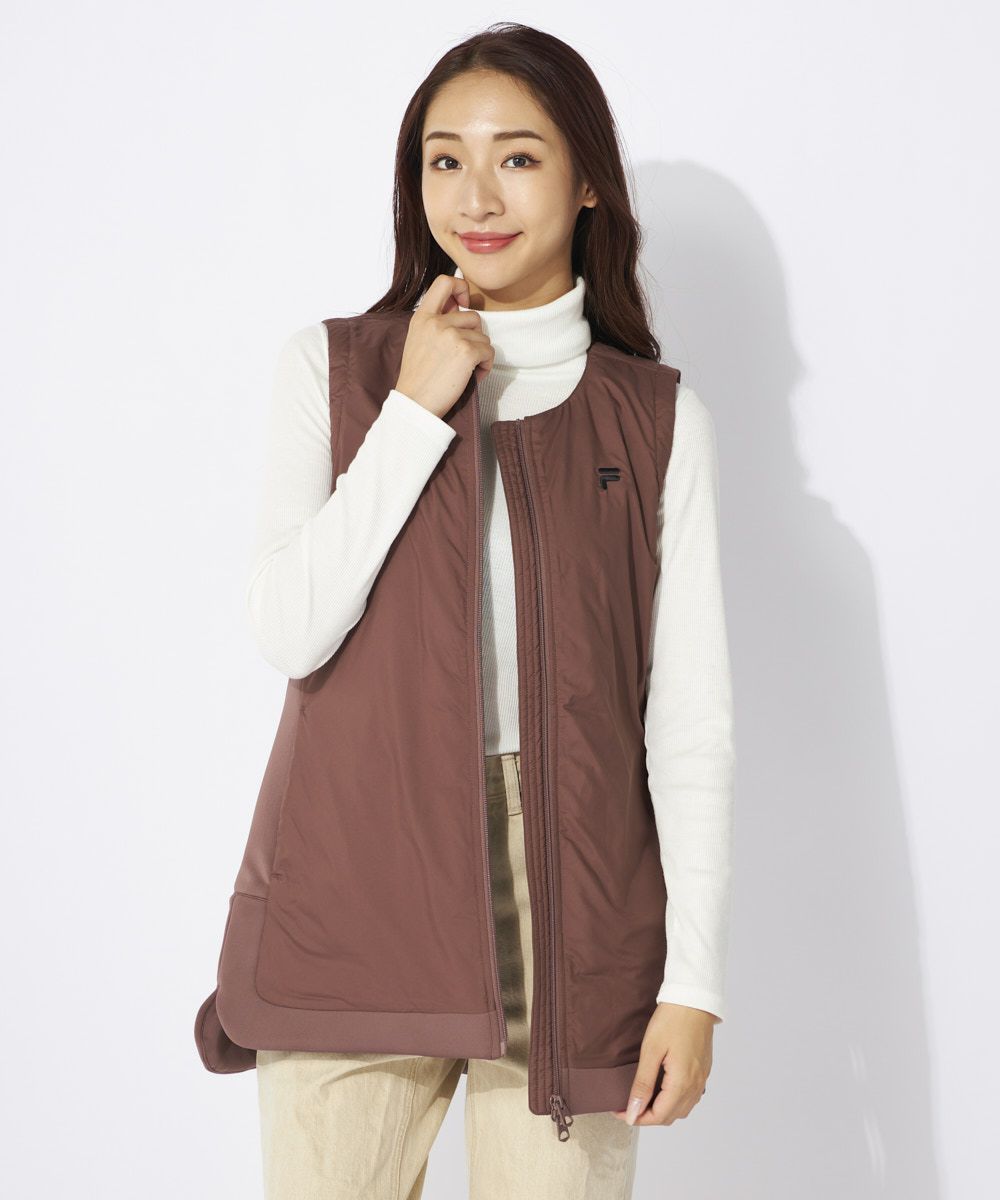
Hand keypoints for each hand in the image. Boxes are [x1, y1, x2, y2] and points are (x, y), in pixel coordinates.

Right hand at [394, 273, 495, 418]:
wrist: (414, 403)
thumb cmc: (418, 378)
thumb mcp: (418, 340)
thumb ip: (436, 322)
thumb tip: (460, 307)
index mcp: (422, 317)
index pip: (444, 281)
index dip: (460, 286)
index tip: (464, 303)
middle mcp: (437, 322)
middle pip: (473, 316)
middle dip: (474, 337)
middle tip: (464, 356)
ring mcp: (452, 335)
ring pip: (483, 337)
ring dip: (480, 354)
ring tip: (466, 370)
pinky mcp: (466, 351)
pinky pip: (489, 352)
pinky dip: (485, 366)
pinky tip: (473, 377)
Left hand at [612, 1002, 717, 1126]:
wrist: (694, 1000)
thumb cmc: (672, 1020)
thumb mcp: (651, 1051)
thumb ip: (642, 1084)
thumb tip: (634, 1111)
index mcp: (682, 1083)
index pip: (659, 1116)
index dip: (637, 1118)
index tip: (620, 1112)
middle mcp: (695, 1086)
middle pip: (670, 1116)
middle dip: (648, 1116)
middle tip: (628, 1105)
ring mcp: (702, 1079)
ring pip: (681, 1109)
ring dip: (661, 1110)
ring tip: (642, 1098)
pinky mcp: (703, 1071)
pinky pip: (689, 1097)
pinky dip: (674, 1100)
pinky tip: (661, 1089)